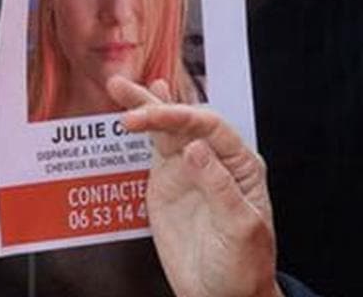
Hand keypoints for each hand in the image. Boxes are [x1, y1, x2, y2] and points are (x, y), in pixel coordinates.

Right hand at [107, 76, 282, 296]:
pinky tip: (139, 109)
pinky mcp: (168, 185)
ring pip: (167, 131)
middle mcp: (215, 160)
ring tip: (120, 86)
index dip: (182, 117)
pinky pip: (156, 151)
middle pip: (187, 122)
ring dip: (146, 107)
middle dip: (156, 106)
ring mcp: (189, 171)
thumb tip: (195, 147)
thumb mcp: (239, 227)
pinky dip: (147, 130)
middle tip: (122, 91)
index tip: (153, 118)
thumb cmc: (243, 264)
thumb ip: (219, 186)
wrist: (223, 296)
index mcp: (241, 165)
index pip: (211, 128)